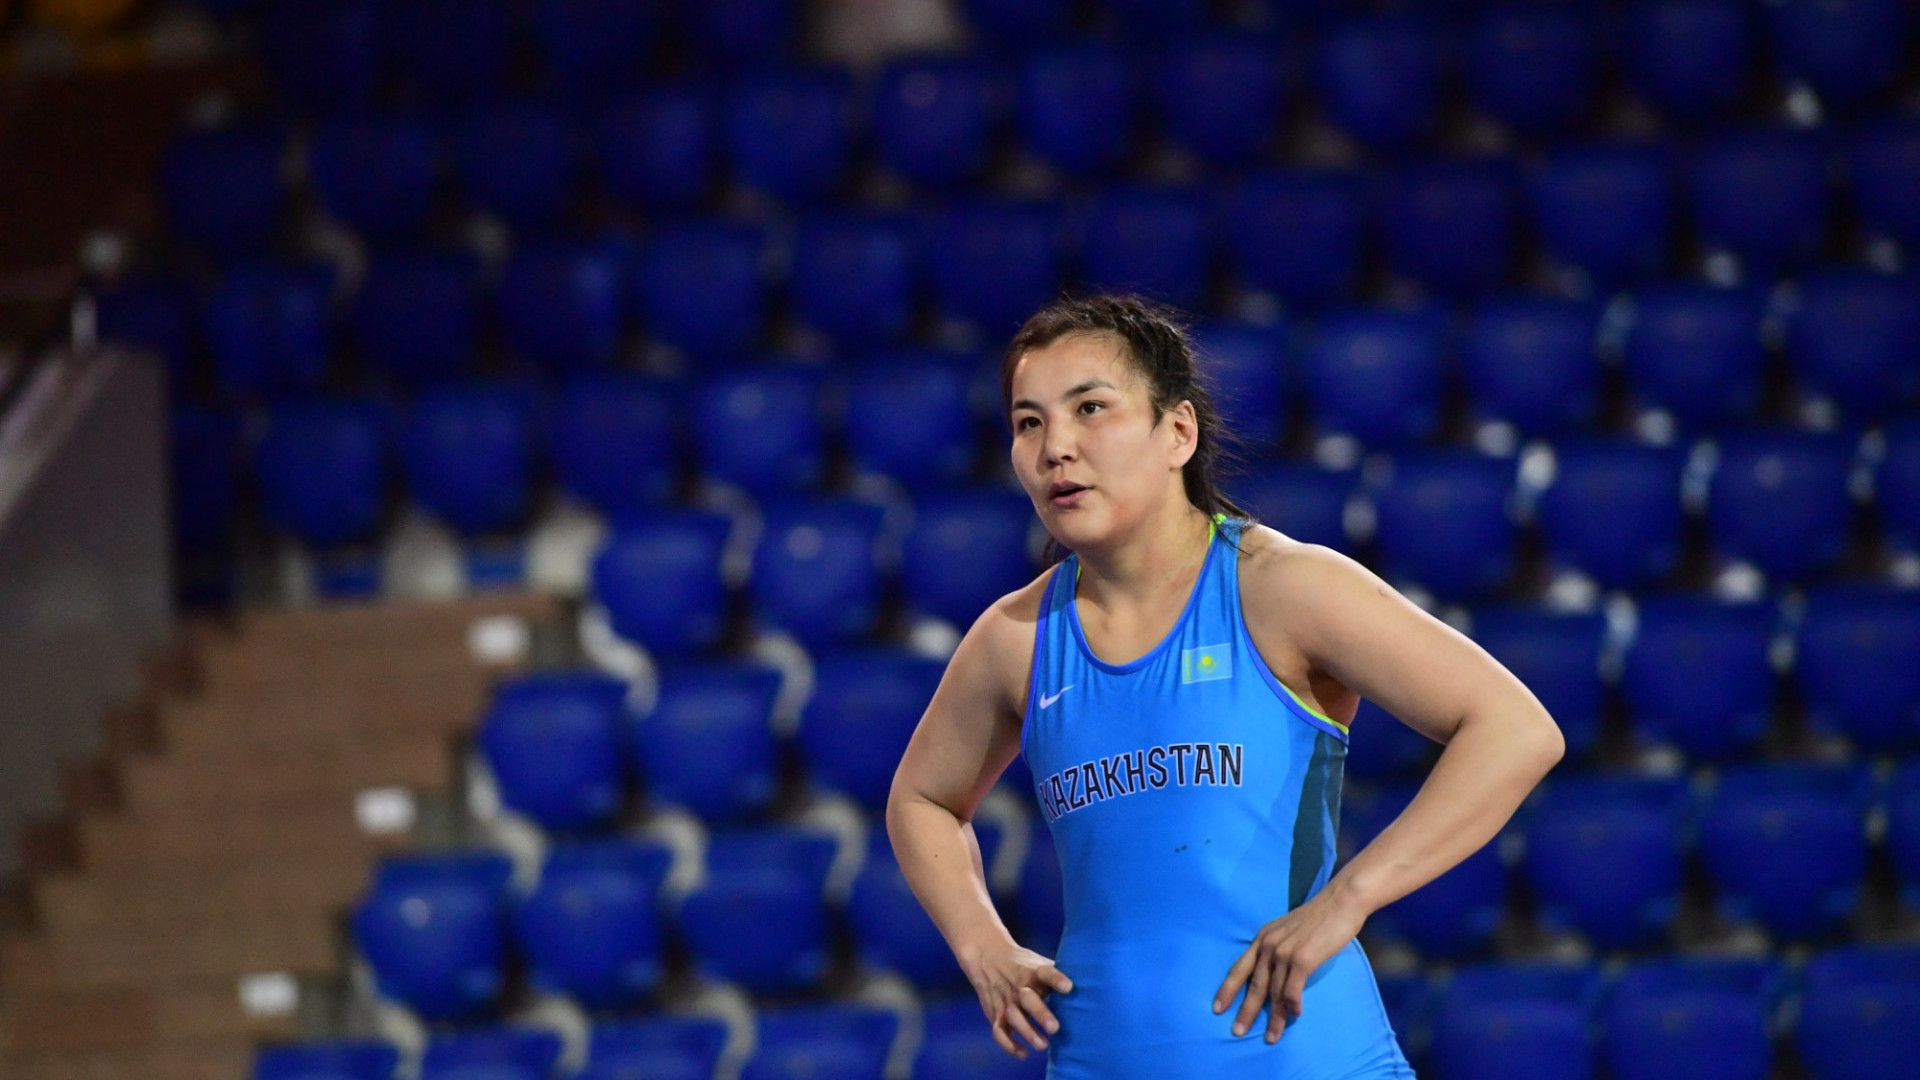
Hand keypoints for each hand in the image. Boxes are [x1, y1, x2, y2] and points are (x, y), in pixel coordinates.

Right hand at [961, 939, 1073, 1059]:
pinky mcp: (995, 1014)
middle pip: (1028, 999)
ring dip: (1027, 1032)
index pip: (1045, 973)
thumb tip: (1091, 983)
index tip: (1068, 987)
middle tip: (1055, 1028)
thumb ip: (1058, 973)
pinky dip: (1009, 1045)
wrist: (987, 956)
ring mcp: (1006, 1001)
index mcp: (1032, 971)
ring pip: (1013, 1017)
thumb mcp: (1038, 962)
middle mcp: (1018, 986)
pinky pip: (999, 1032)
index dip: (1056, 979)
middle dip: (1040, 1014)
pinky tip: (1024, 1053)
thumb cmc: (1024, 964)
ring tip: (1043, 1045)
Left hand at [1211, 884, 1368, 1043]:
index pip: (1239, 967)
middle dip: (1245, 1011)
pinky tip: (1296, 1015)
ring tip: (1272, 1036)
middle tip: (1237, 1032)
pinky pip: (1292, 990)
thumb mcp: (1288, 929)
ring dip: (1275, 1018)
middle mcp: (1269, 945)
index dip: (1228, 989)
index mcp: (1263, 937)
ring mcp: (1284, 952)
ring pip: (1274, 993)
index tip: (1217, 1008)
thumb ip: (1278, 947)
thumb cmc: (1319, 917)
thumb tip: (1275, 972)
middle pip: (1254, 985)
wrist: (1341, 901)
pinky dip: (1293, 1006)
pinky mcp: (1302, 959)